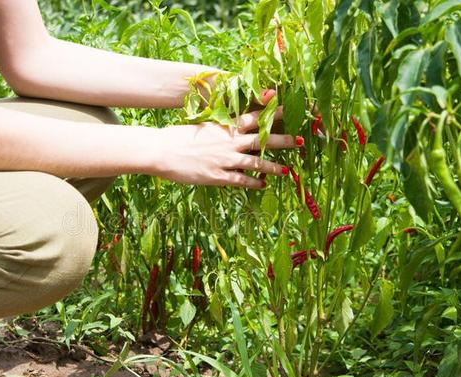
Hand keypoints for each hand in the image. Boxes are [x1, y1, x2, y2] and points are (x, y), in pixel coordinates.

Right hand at [152, 108, 299, 188]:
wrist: (161, 151)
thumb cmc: (178, 137)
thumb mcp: (202, 126)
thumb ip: (219, 127)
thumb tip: (230, 126)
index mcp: (225, 127)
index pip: (254, 117)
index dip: (272, 112)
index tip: (287, 108)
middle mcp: (229, 142)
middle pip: (262, 140)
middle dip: (283, 141)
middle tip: (299, 141)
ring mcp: (224, 159)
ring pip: (255, 163)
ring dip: (273, 167)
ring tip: (287, 171)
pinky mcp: (217, 175)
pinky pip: (240, 180)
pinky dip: (253, 183)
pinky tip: (262, 185)